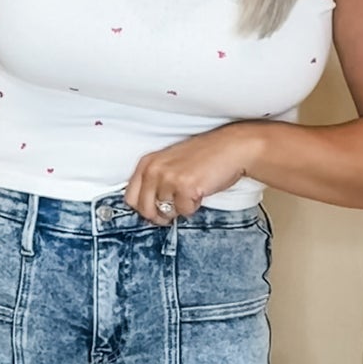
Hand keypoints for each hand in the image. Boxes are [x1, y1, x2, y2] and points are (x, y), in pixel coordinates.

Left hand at [124, 123, 257, 222]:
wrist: (232, 148)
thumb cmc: (205, 156)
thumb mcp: (170, 163)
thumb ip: (155, 181)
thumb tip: (148, 209)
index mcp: (147, 163)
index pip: (130, 198)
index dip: (144, 208)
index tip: (156, 208)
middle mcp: (153, 170)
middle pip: (145, 210)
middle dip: (160, 215)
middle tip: (176, 206)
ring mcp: (168, 178)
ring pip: (165, 213)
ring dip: (180, 208)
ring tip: (191, 192)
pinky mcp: (185, 187)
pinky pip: (184, 211)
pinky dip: (194, 206)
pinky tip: (201, 190)